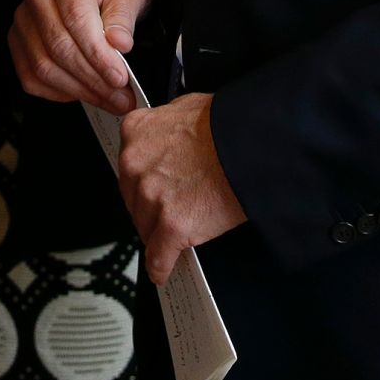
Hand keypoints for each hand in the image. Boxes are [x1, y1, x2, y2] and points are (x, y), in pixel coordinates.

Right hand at [9, 0, 152, 112]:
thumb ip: (123, 15)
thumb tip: (119, 44)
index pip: (76, 19)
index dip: (98, 54)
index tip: (120, 77)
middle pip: (58, 46)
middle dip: (92, 78)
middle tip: (121, 95)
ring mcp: (24, 17)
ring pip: (43, 65)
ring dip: (78, 89)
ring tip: (109, 98)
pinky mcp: (18, 40)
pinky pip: (31, 76)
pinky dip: (59, 92)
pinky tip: (83, 91)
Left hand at [118, 92, 246, 283]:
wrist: (249, 144)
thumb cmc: (226, 125)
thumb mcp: (183, 109)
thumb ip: (164, 128)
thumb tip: (165, 140)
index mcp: (135, 132)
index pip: (129, 168)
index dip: (143, 183)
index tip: (149, 192)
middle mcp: (136, 164)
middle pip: (133, 200)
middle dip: (148, 209)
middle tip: (168, 212)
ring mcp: (152, 196)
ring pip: (145, 228)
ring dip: (157, 235)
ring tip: (174, 237)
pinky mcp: (171, 225)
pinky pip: (158, 256)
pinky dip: (161, 266)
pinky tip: (164, 269)